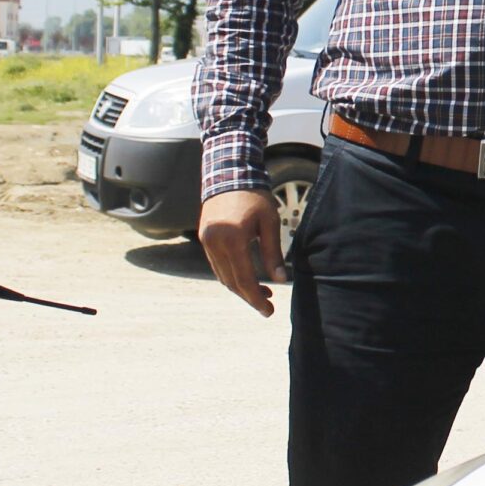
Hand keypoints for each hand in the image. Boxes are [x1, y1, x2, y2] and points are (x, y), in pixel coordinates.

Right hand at [199, 188, 281, 316]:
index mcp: (233, 239)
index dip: (256, 298)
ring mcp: (206, 241)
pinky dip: (231, 275)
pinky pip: (217, 265)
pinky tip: (247, 277)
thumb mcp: (270, 223)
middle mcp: (215, 243)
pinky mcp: (204, 238)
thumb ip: (273, 252)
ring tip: (262, 293)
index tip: (269, 311)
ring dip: (240, 288)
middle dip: (249, 297)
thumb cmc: (255, 196)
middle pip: (231, 282)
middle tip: (267, 307)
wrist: (228, 174)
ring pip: (222, 276)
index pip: (244, 279)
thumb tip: (280, 280)